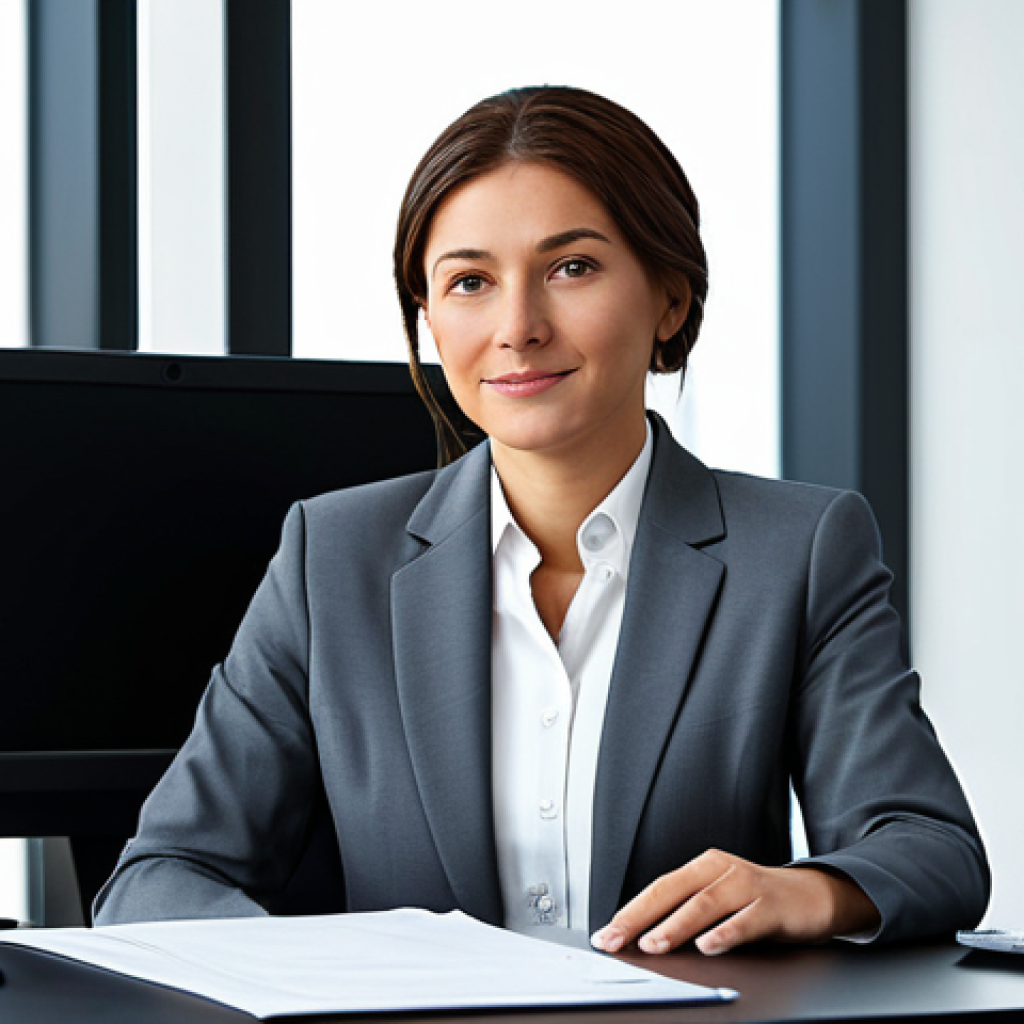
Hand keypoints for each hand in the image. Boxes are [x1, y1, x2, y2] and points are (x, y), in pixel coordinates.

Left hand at [590, 849, 879, 955]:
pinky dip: (725, 933)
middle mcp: (721, 871)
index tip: (605, 934)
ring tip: (653, 944)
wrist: (813, 895)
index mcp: (703, 867)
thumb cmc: (759, 900)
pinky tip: (708, 946)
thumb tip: (643, 937)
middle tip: (616, 939)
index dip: (630, 911)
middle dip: (640, 917)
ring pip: (704, 905)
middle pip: (673, 892)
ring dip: (676, 925)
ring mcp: (747, 886)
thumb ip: (687, 913)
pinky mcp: (772, 906)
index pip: (658, 888)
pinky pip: (746, 920)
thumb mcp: (720, 900)